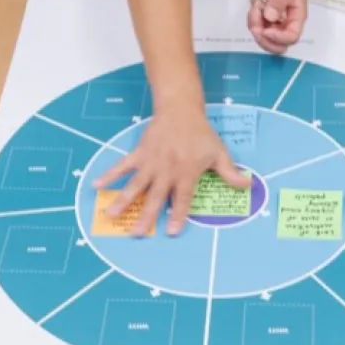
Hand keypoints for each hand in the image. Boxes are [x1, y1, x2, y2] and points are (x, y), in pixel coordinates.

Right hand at [94, 106, 248, 236]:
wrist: (180, 110)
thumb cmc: (201, 134)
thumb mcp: (219, 153)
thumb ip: (230, 173)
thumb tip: (247, 185)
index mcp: (186, 173)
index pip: (182, 199)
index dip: (178, 215)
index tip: (172, 232)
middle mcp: (166, 171)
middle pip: (154, 197)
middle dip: (146, 216)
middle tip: (136, 233)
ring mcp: (150, 163)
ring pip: (135, 185)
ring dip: (122, 200)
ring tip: (111, 215)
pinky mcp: (139, 154)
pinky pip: (122, 166)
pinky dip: (109, 175)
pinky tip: (96, 185)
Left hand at [247, 0, 307, 53]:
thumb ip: (278, 1)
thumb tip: (271, 18)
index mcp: (297, 17)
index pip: (292, 37)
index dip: (278, 38)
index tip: (266, 29)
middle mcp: (286, 24)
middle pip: (278, 45)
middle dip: (264, 39)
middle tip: (256, 25)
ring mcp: (275, 24)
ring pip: (264, 38)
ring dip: (255, 26)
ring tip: (255, 7)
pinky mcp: (264, 20)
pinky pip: (256, 28)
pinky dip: (252, 20)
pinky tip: (254, 6)